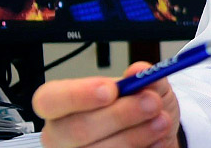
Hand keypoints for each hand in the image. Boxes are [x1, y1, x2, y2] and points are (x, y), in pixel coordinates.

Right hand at [34, 62, 182, 147]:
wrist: (154, 136)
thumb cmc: (136, 110)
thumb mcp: (142, 87)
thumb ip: (140, 78)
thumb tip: (139, 71)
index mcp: (61, 104)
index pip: (49, 100)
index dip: (78, 95)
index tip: (111, 90)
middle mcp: (61, 134)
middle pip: (77, 129)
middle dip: (120, 115)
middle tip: (151, 103)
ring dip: (136, 135)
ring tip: (161, 121)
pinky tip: (156, 140)